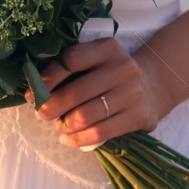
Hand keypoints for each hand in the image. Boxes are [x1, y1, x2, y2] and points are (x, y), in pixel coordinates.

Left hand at [25, 38, 169, 148]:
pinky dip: (78, 139)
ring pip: (87, 115)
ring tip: (57, 126)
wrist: (155, 84)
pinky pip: (101, 133)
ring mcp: (132, 94)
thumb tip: (35, 87)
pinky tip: (68, 139)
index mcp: (108, 48)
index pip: (71, 60)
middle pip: (76, 92)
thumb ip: (72, 66)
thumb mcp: (98, 58)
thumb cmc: (113, 72)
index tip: (33, 92)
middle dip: (51, 106)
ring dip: (64, 125)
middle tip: (40, 114)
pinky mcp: (138, 117)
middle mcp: (122, 68)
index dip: (48, 77)